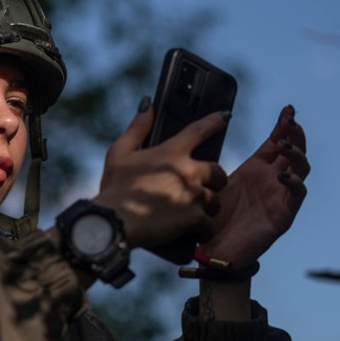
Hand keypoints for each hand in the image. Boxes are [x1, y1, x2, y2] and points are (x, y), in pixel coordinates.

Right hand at [93, 101, 228, 249]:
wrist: (114, 222)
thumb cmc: (114, 188)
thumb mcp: (119, 153)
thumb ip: (137, 129)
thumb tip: (148, 105)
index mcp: (171, 152)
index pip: (199, 130)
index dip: (214, 121)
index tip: (225, 117)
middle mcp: (188, 171)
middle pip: (218, 172)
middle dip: (214, 181)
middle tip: (202, 189)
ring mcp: (193, 195)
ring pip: (215, 201)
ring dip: (207, 207)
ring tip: (193, 215)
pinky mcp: (195, 219)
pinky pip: (210, 226)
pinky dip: (204, 231)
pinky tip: (195, 234)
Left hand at [200, 105, 309, 267]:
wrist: (214, 252)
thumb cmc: (213, 217)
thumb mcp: (212, 183)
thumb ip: (213, 163)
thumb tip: (201, 138)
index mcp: (256, 169)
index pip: (275, 142)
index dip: (282, 126)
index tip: (287, 109)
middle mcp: (271, 180)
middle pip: (292, 151)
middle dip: (294, 133)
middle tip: (290, 120)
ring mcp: (280, 196)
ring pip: (301, 169)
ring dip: (297, 153)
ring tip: (285, 144)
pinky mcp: (283, 215)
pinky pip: (296, 195)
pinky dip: (295, 182)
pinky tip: (285, 175)